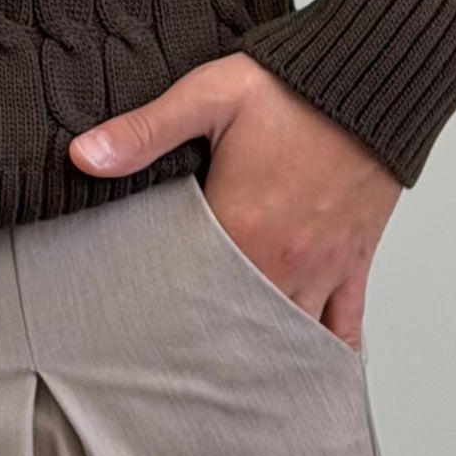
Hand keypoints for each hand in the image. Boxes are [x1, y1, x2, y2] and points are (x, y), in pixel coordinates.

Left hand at [69, 53, 402, 352]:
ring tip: (231, 379)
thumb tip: (81, 156)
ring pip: (288, 335)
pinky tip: (308, 375)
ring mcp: (322, 267)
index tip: (137, 332)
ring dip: (261, 354)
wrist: (374, 76)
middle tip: (178, 367)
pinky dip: (328, 354)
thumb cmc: (292, 85)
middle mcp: (283, 260)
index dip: (163, 313)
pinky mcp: (355, 261)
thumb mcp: (209, 95)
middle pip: (238, 326)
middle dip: (210, 345)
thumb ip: (144, 131)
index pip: (189, 294)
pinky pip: (346, 327)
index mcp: (240, 227)